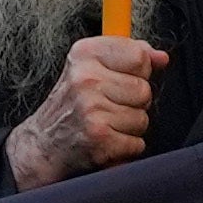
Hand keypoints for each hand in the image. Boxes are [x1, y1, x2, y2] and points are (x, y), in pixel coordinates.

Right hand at [0, 37, 159, 187]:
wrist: (42, 146)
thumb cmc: (70, 106)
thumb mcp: (91, 69)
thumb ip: (129, 57)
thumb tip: (160, 57)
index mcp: (85, 54)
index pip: (139, 55)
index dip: (137, 71)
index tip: (121, 79)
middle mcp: (85, 79)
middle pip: (144, 89)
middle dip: (134, 103)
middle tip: (108, 107)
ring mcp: (91, 109)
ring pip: (142, 118)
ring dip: (129, 127)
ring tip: (105, 124)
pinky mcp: (99, 138)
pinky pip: (137, 143)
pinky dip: (125, 147)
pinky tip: (105, 141)